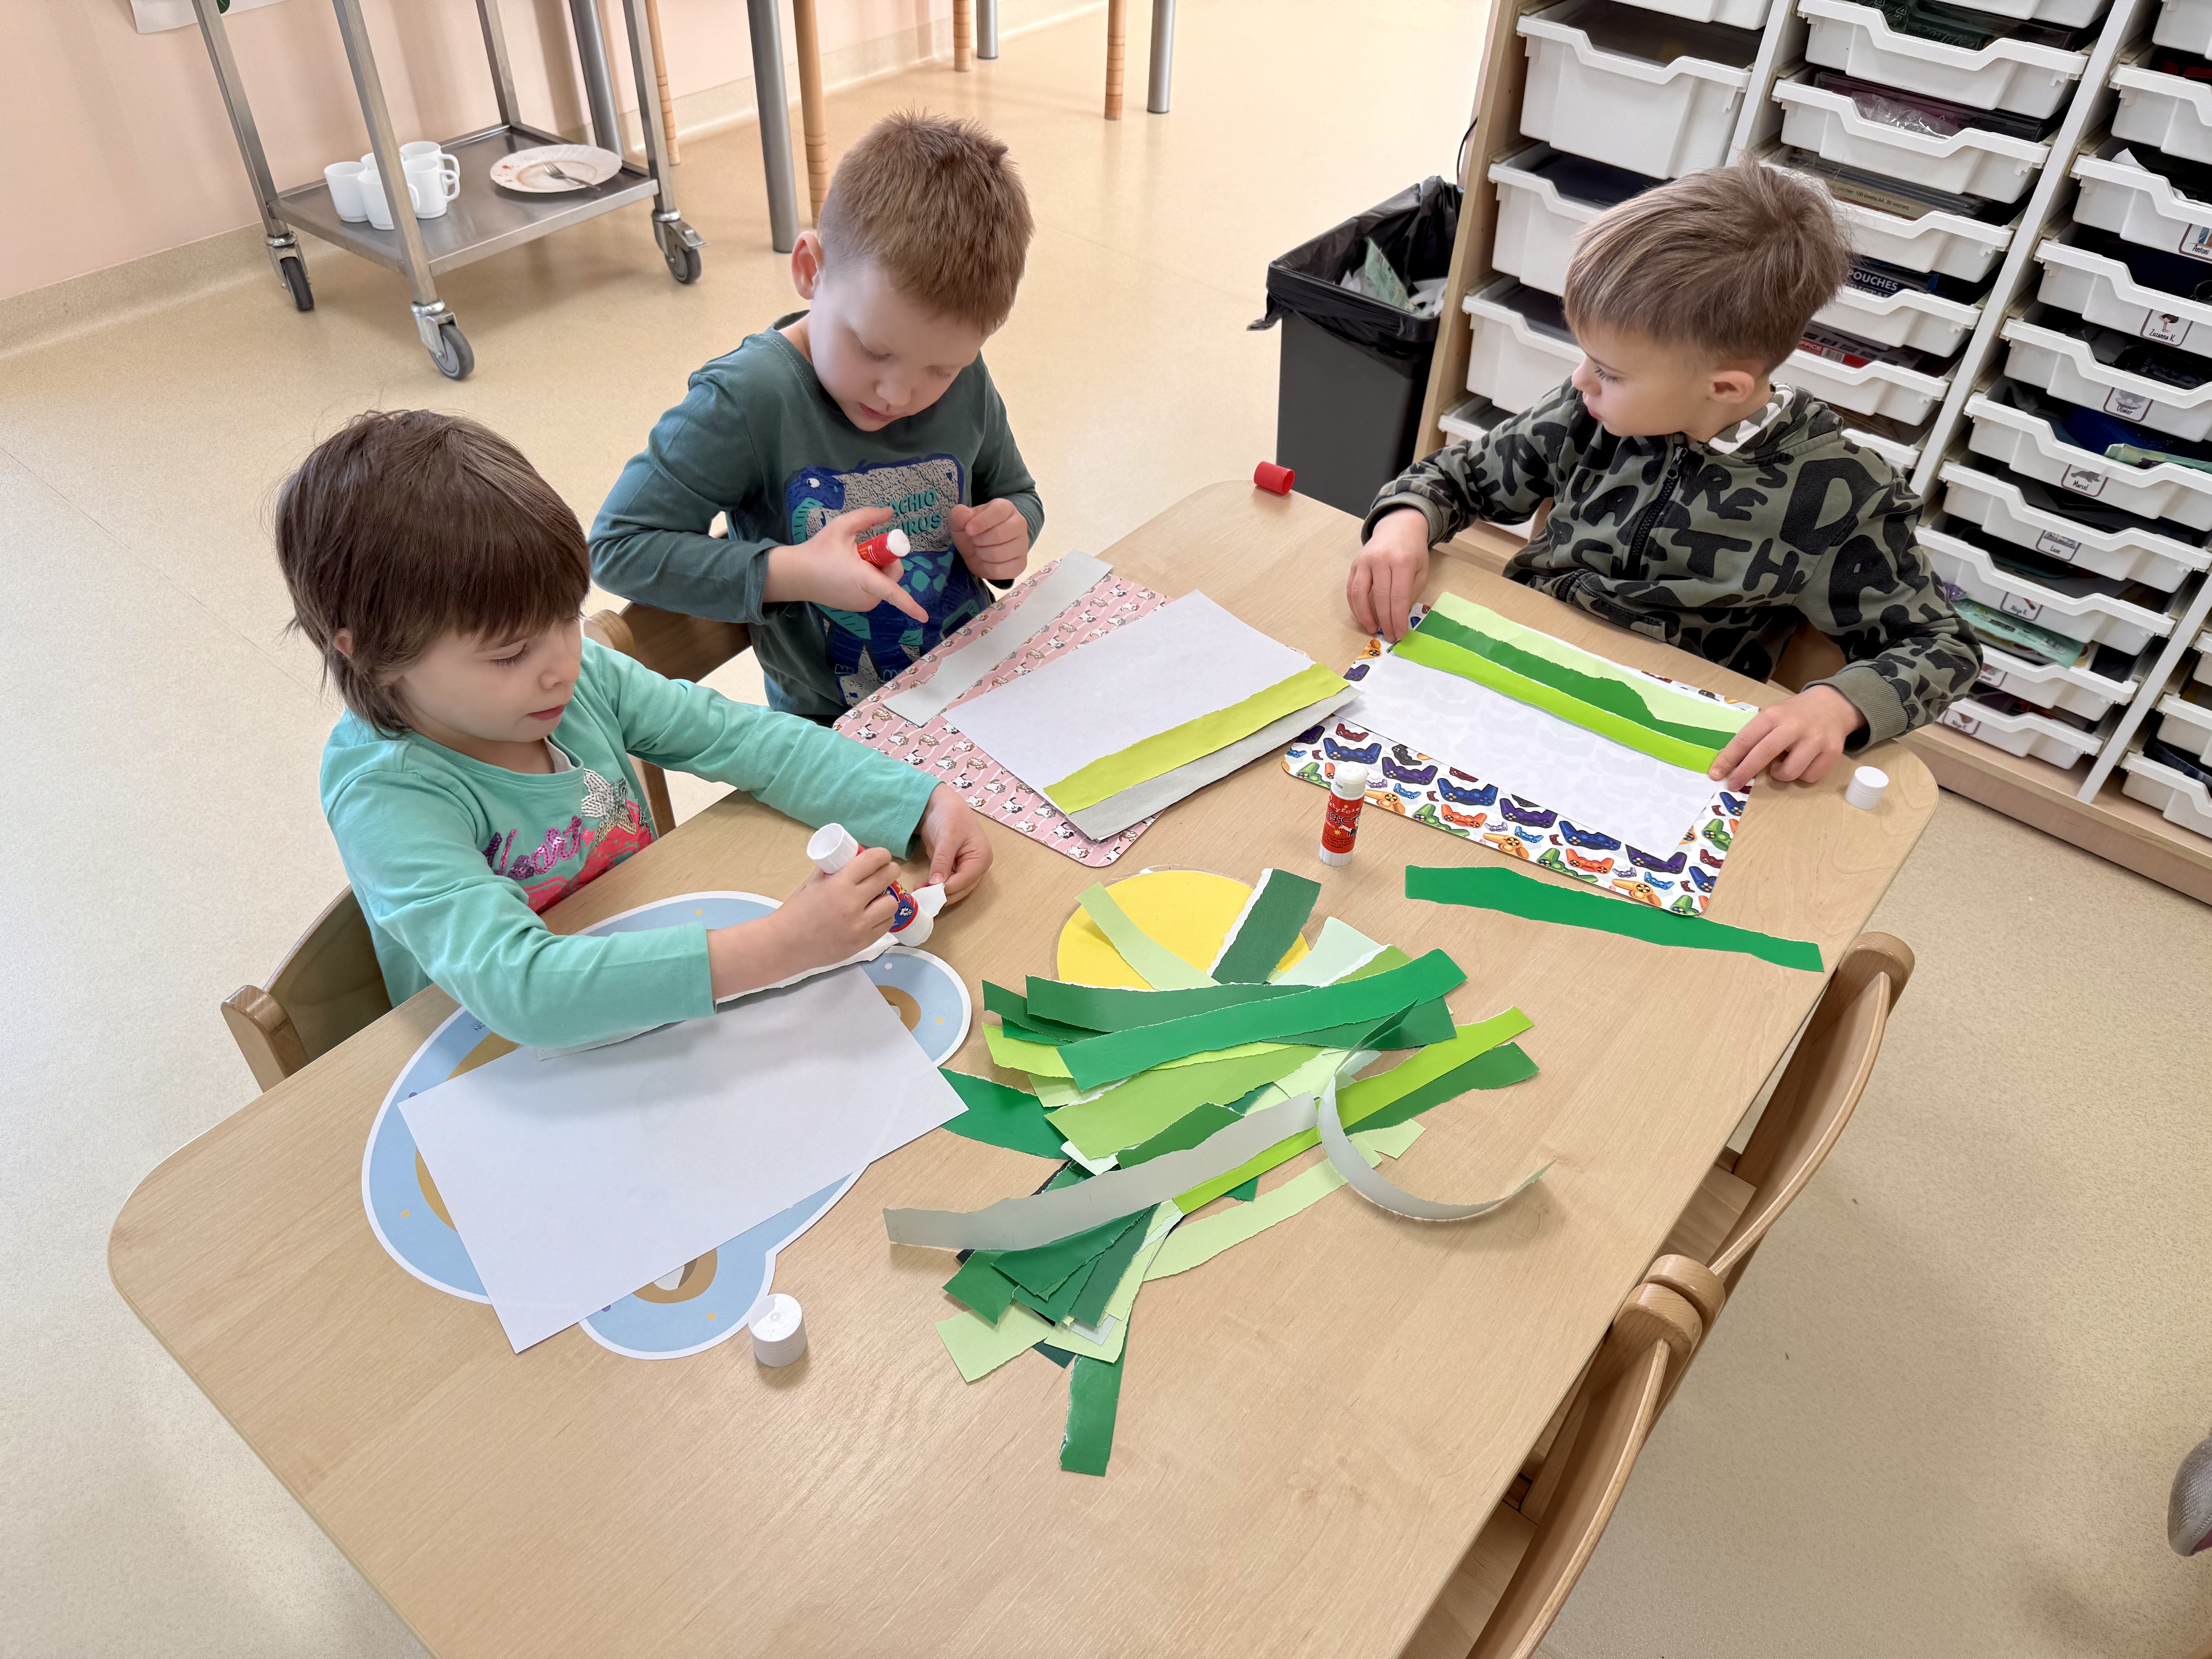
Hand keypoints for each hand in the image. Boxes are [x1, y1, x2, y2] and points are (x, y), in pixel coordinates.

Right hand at [763, 506, 928, 623]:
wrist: (796, 574)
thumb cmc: (818, 550)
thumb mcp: (842, 527)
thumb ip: (867, 516)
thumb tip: (890, 511)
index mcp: (863, 579)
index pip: (892, 593)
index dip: (910, 605)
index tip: (925, 617)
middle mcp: (866, 597)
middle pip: (892, 577)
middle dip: (885, 561)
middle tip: (863, 550)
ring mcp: (862, 605)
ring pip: (884, 583)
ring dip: (876, 570)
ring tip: (852, 561)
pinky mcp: (858, 607)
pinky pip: (874, 590)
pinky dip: (869, 579)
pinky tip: (849, 571)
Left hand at [919, 784, 992, 900]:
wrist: (940, 804)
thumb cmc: (949, 814)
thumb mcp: (947, 836)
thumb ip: (943, 860)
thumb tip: (937, 884)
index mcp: (981, 856)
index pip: (966, 879)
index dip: (948, 888)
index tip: (929, 893)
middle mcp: (977, 866)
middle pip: (962, 888)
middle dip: (943, 894)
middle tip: (922, 897)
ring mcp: (966, 868)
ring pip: (955, 889)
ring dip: (938, 893)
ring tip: (920, 892)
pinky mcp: (954, 868)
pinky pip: (947, 883)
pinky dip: (936, 887)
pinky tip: (923, 887)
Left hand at [949, 499, 1029, 583]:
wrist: (980, 551)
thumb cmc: (973, 532)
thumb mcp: (961, 521)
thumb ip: (959, 515)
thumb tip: (963, 515)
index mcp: (1006, 508)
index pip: (998, 511)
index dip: (981, 522)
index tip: (968, 530)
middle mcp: (1019, 523)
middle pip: (999, 534)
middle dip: (979, 540)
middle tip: (975, 541)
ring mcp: (1023, 544)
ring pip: (999, 554)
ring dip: (982, 554)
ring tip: (980, 550)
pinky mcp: (1021, 564)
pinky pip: (1001, 570)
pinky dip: (988, 568)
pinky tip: (987, 561)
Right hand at [1347, 508, 1430, 641]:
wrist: (1398, 527)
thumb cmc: (1413, 551)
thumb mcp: (1422, 570)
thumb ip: (1412, 593)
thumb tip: (1400, 617)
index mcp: (1402, 562)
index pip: (1398, 598)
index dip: (1397, 619)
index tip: (1399, 634)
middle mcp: (1381, 560)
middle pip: (1379, 598)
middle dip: (1384, 621)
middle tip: (1388, 635)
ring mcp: (1365, 561)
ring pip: (1359, 594)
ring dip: (1364, 616)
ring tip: (1372, 629)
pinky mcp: (1355, 564)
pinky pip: (1351, 588)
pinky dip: (1354, 606)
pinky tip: (1362, 616)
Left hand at [1709, 684, 1865, 790]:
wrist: (1832, 705)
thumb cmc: (1793, 714)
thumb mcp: (1771, 715)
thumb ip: (1755, 735)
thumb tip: (1730, 762)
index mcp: (1773, 715)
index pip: (1745, 739)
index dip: (1728, 759)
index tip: (1715, 774)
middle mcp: (1794, 726)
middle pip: (1764, 754)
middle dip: (1745, 772)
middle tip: (1733, 785)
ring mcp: (1815, 739)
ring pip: (1789, 772)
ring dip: (1779, 775)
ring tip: (1781, 764)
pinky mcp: (1832, 752)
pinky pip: (1809, 777)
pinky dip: (1801, 776)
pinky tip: (1802, 763)